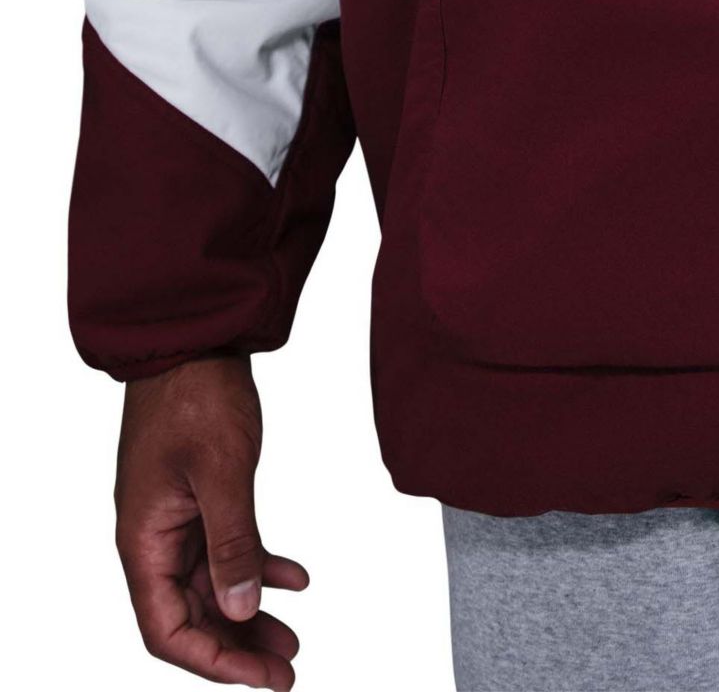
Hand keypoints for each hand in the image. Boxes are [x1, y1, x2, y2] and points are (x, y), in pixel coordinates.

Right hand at [115, 356, 307, 686]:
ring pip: (212, 587)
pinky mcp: (199, 499)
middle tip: (286, 670)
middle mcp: (154, 538)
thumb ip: (233, 541)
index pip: (167, 630)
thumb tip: (241, 610)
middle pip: (190, 617)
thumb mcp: (222, 472)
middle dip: (236, 649)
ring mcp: (176, 519)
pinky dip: (259, 566)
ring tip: (293, 639)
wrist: (195, 340)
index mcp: (144, 541)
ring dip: (249, 614)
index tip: (260, 677)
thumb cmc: (196, 396)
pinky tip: (296, 580)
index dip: (212, 661)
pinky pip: (226, 549)